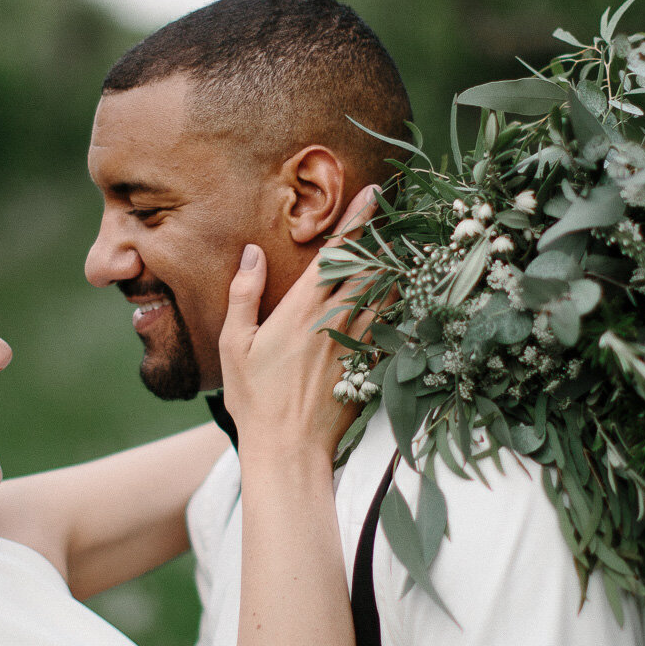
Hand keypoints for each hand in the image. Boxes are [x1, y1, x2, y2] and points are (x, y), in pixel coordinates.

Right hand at [219, 185, 380, 456]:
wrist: (289, 450)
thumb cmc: (255, 400)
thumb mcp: (235, 345)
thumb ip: (244, 294)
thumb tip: (252, 252)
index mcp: (302, 309)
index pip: (336, 254)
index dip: (357, 221)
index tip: (375, 195)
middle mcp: (336, 321)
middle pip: (370, 267)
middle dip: (385, 236)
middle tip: (402, 211)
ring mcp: (357, 344)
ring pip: (387, 294)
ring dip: (398, 267)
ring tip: (409, 245)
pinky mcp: (369, 367)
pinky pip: (391, 327)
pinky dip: (401, 305)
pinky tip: (407, 295)